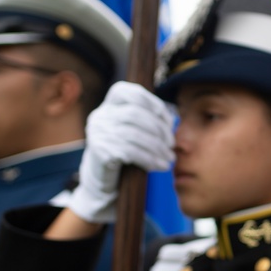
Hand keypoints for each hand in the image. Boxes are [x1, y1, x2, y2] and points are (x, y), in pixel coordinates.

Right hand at [68, 81, 174, 223]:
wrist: (103, 179)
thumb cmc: (124, 151)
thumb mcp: (133, 130)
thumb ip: (147, 120)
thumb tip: (172, 121)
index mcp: (109, 105)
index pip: (129, 92)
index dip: (152, 102)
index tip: (167, 118)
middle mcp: (100, 116)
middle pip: (135, 114)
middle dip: (158, 129)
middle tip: (171, 144)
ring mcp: (98, 133)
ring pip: (134, 134)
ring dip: (157, 147)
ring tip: (169, 158)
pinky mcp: (100, 151)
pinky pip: (130, 152)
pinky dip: (149, 159)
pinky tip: (159, 165)